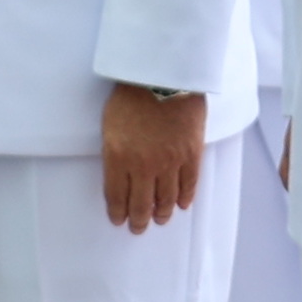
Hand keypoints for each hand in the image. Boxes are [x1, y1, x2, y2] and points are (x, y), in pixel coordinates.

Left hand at [101, 82, 208, 234]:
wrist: (165, 73)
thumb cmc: (133, 93)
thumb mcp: (110, 123)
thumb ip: (114, 151)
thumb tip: (120, 173)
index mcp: (118, 157)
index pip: (116, 196)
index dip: (118, 212)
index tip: (119, 220)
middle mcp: (143, 165)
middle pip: (141, 204)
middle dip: (138, 221)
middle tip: (138, 228)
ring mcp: (169, 162)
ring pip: (166, 200)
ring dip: (161, 214)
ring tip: (159, 219)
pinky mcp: (191, 154)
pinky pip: (189, 185)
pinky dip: (184, 198)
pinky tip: (181, 204)